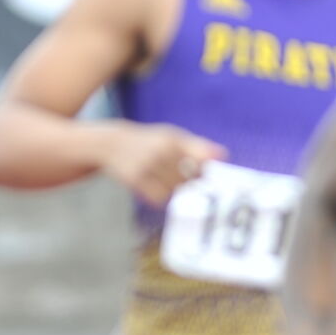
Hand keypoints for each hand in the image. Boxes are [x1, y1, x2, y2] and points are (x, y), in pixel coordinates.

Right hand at [100, 122, 225, 206]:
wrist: (111, 144)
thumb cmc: (149, 142)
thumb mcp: (171, 137)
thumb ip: (197, 146)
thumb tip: (224, 155)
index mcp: (172, 140)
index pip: (199, 162)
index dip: (203, 172)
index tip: (199, 173)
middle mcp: (160, 152)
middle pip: (188, 179)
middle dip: (187, 182)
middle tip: (177, 177)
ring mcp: (146, 166)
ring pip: (173, 189)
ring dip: (173, 189)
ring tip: (164, 181)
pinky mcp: (134, 179)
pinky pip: (157, 197)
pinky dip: (160, 196)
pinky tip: (154, 187)